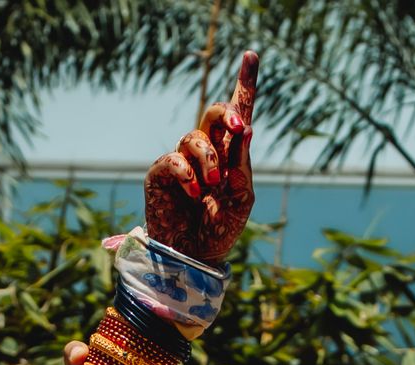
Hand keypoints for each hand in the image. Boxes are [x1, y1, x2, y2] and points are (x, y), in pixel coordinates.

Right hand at [144, 52, 257, 263]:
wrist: (196, 257)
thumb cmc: (220, 230)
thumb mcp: (241, 200)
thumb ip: (243, 166)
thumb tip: (246, 129)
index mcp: (230, 156)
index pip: (238, 115)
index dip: (245, 85)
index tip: (252, 56)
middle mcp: (206, 152)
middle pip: (213, 113)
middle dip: (226, 114)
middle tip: (238, 129)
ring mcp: (182, 161)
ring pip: (194, 137)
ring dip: (207, 160)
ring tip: (211, 187)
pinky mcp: (161, 173)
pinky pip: (174, 160)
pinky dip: (187, 176)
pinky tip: (193, 195)